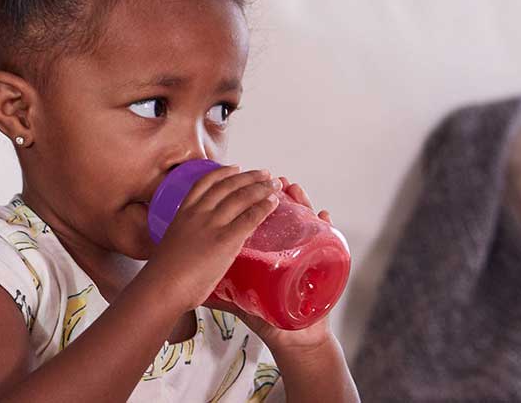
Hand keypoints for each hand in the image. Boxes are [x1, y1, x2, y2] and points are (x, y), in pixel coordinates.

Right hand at [143, 166, 280, 312]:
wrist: (162, 287)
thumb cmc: (164, 274)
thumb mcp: (174, 243)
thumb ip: (189, 235)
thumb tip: (200, 242)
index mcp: (183, 212)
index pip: (205, 182)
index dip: (223, 173)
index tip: (236, 168)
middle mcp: (198, 213)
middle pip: (228, 186)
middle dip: (250, 177)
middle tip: (265, 175)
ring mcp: (212, 225)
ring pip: (242, 197)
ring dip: (262, 189)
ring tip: (274, 186)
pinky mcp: (226, 240)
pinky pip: (250, 218)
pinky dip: (264, 208)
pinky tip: (273, 204)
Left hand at [205, 177, 336, 352]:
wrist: (292, 339)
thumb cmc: (266, 317)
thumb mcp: (238, 302)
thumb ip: (220, 292)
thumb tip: (193, 290)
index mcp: (264, 254)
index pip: (258, 221)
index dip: (253, 203)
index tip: (247, 186)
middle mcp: (285, 250)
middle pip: (281, 214)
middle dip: (276, 195)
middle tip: (273, 181)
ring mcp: (304, 255)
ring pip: (303, 221)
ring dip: (300, 203)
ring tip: (294, 189)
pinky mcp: (321, 266)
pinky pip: (326, 242)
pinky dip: (326, 226)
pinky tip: (324, 215)